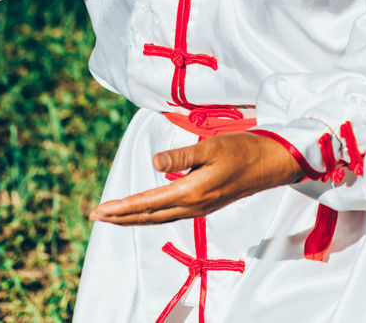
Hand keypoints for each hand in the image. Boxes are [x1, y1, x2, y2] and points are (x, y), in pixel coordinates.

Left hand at [88, 131, 303, 224]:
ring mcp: (199, 208)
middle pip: (148, 216)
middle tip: (95, 216)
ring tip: (113, 217)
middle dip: (120, 217)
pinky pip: (169, 214)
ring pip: (158, 217)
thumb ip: (181, 156)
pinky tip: (145, 212)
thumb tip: (154, 163)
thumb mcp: (210, 147)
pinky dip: (150, 215)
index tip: (99, 210)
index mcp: (191, 192)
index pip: (147, 203)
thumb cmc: (242, 150)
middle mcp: (193, 205)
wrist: (270, 163)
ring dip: (133, 218)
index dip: (121, 207)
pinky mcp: (204, 204)